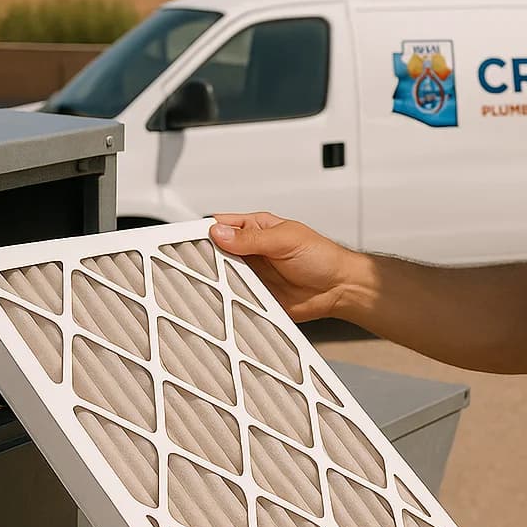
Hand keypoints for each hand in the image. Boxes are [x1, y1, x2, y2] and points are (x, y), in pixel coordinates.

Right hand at [208, 212, 359, 321]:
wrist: (340, 289)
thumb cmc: (322, 257)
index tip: (186, 240)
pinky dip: (228, 301)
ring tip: (210, 283)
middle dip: (204, 259)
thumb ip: (252, 238)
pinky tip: (224, 301)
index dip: (204, 232)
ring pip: (221, 277)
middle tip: (196, 266)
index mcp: (255, 229)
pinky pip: (234, 299)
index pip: (220, 225)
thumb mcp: (286, 239)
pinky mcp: (255, 297)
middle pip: (215, 253)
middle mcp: (250, 251)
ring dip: (216, 281)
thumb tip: (219, 233)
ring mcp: (251, 275)